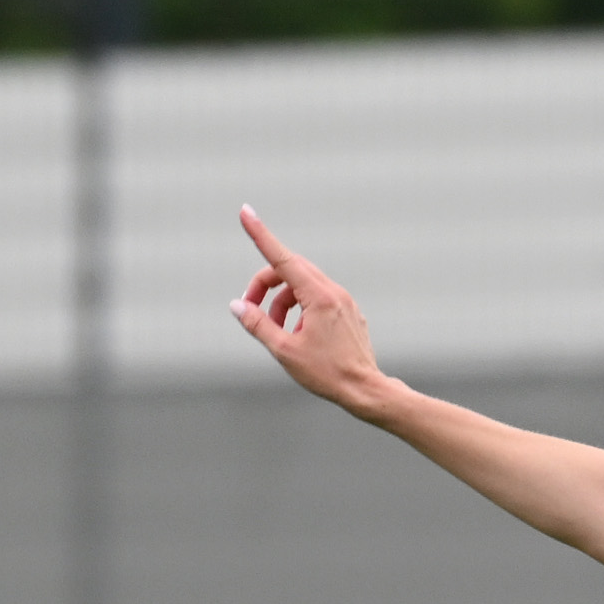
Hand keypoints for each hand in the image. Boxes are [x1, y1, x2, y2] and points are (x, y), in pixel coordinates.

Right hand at [229, 205, 384, 406]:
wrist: (366, 390)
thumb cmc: (327, 374)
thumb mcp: (284, 351)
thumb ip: (257, 324)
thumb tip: (237, 305)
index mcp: (319, 297)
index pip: (282, 258)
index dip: (260, 235)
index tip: (246, 212)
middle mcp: (334, 292)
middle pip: (290, 270)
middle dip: (265, 284)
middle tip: (249, 307)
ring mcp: (344, 301)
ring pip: (303, 286)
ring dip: (281, 301)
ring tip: (276, 330)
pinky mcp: (348, 312)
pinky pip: (318, 298)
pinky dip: (300, 309)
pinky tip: (299, 335)